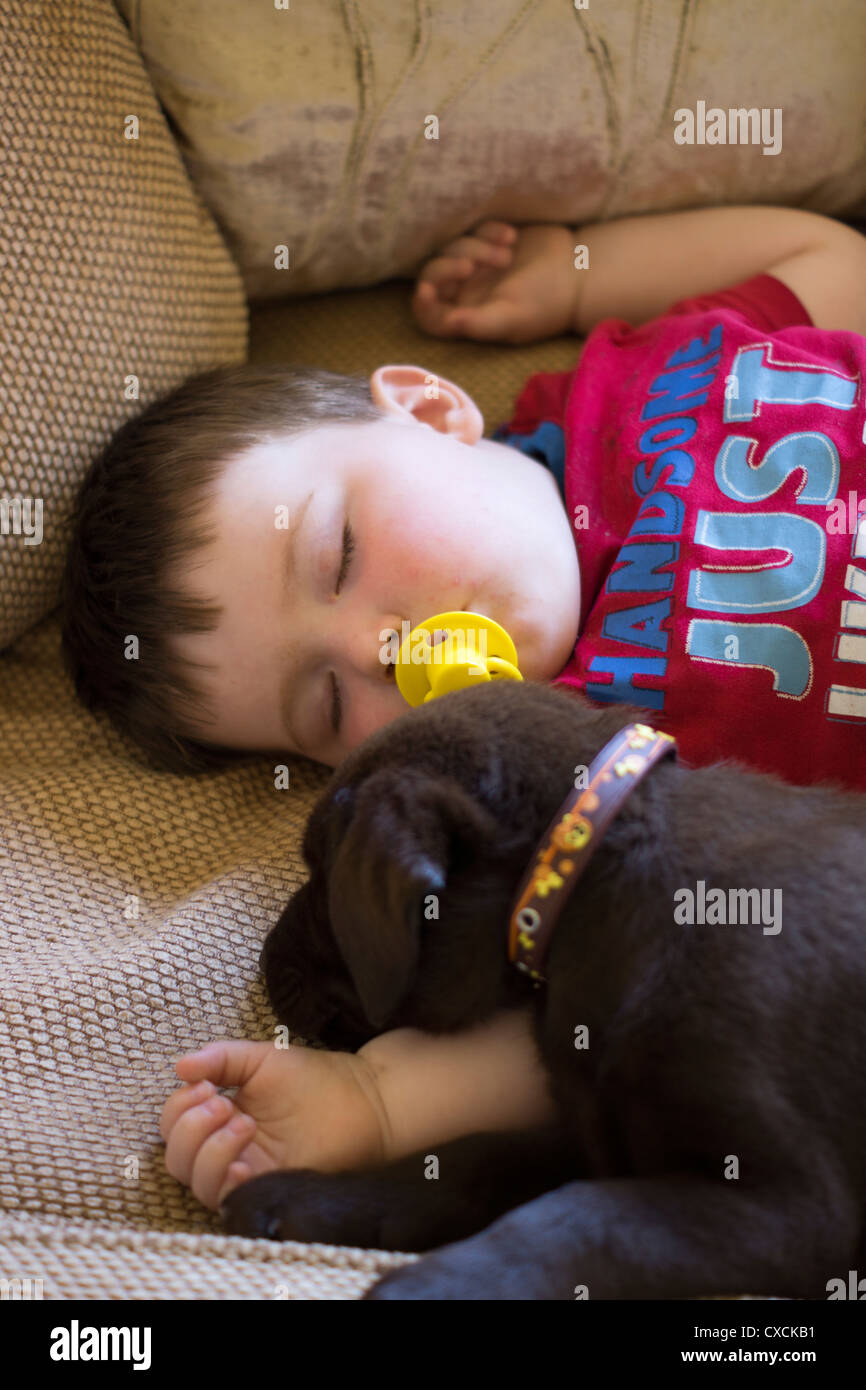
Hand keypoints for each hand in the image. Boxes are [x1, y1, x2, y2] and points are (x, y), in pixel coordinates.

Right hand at [159, 1038, 388, 1210]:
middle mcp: (226, 1151)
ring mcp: (246, 1174)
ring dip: (209, 1152)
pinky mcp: (267, 1192)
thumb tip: (180, 1067)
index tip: (204, 1085)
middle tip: (222, 1105)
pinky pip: (228, 1201)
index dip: (178, 1108)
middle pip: (176, 1159)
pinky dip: (227, 1180)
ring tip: (243, 1123)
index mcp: (218, 1119)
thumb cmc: (314, 1078)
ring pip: (196, 1183)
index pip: (173, 1126)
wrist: (363, 1099)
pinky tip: (246, 1162)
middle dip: (189, 1130)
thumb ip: (220, 1058)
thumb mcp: (260, 1059)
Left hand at [411, 221, 579, 343]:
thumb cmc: (547, 304)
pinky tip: (512, 237)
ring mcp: (477, 262)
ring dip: (476, 248)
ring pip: (452, 247)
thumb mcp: (512, 318)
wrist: (579, 273)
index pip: (429, 315)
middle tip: (473, 267)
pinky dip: (489, 230)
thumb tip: (448, 322)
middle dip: (448, 267)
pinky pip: (474, 226)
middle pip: (434, 274)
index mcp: (467, 315)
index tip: (427, 289)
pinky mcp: (489, 237)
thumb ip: (477, 323)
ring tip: (507, 255)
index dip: (422, 304)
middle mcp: (467, 290)